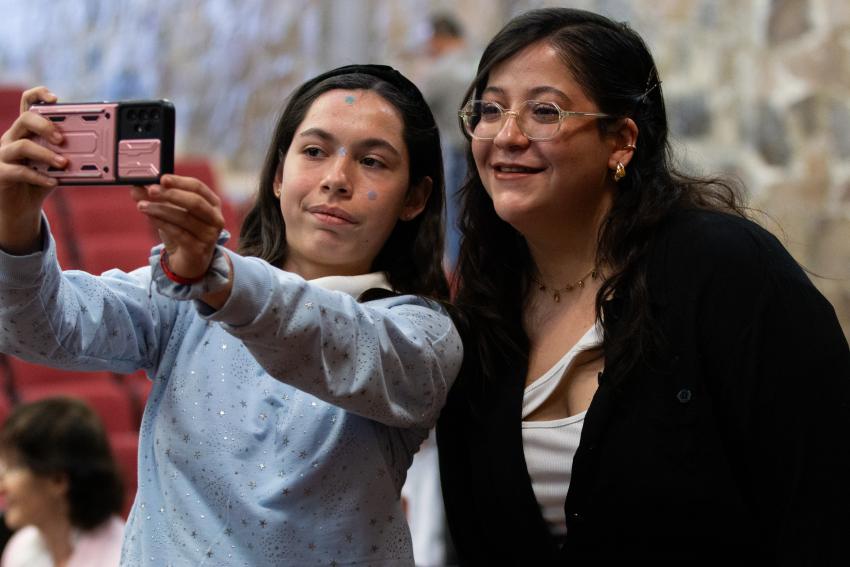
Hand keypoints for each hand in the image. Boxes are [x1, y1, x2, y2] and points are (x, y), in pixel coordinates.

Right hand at [0, 86, 67, 253]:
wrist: (20, 207)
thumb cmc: (40, 181)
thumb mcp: (55, 166)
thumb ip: (68, 156)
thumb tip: (96, 154)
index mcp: (26, 131)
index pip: (28, 104)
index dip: (39, 95)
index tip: (55, 99)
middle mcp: (12, 138)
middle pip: (25, 120)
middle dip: (46, 126)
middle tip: (63, 139)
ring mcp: (3, 155)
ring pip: (22, 145)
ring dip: (46, 154)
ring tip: (63, 164)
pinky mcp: (0, 173)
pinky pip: (19, 171)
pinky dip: (39, 177)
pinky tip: (53, 182)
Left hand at [132, 174, 225, 280]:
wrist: (189, 261)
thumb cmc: (183, 231)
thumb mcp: (170, 212)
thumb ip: (155, 198)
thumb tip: (135, 187)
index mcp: (212, 203)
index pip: (198, 187)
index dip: (180, 182)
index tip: (162, 178)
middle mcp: (215, 219)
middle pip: (195, 202)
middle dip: (172, 195)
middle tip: (151, 190)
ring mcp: (209, 236)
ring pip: (184, 219)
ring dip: (161, 210)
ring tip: (142, 205)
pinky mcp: (199, 250)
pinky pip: (179, 233)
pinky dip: (162, 224)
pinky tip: (150, 217)